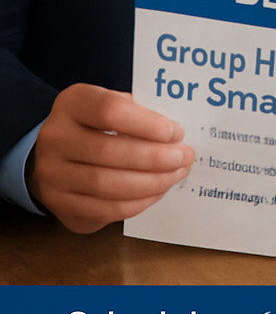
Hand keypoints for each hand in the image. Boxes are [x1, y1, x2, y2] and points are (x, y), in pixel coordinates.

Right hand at [27, 83, 194, 233]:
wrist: (58, 150)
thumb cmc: (99, 123)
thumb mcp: (114, 103)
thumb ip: (140, 112)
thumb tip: (175, 136)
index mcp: (73, 104)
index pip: (111, 111)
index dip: (148, 124)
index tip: (176, 132)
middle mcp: (55, 138)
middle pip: (109, 152)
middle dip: (156, 158)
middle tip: (185, 157)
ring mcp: (51, 175)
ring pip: (107, 185)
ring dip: (151, 182)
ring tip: (176, 174)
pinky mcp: (59, 205)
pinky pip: (103, 209)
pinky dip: (137, 203)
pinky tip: (157, 191)